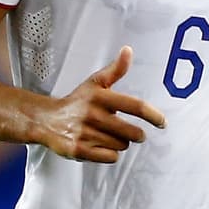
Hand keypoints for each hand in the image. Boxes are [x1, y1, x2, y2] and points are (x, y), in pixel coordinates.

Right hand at [35, 46, 165, 163]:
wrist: (46, 120)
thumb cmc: (76, 102)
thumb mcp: (95, 83)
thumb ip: (115, 70)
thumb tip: (128, 50)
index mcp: (100, 96)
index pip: (135, 105)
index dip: (153, 115)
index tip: (162, 123)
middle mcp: (93, 114)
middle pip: (133, 132)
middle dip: (135, 134)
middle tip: (129, 132)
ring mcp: (85, 133)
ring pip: (121, 146)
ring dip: (119, 143)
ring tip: (106, 136)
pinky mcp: (78, 149)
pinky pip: (110, 157)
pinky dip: (109, 154)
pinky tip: (100, 146)